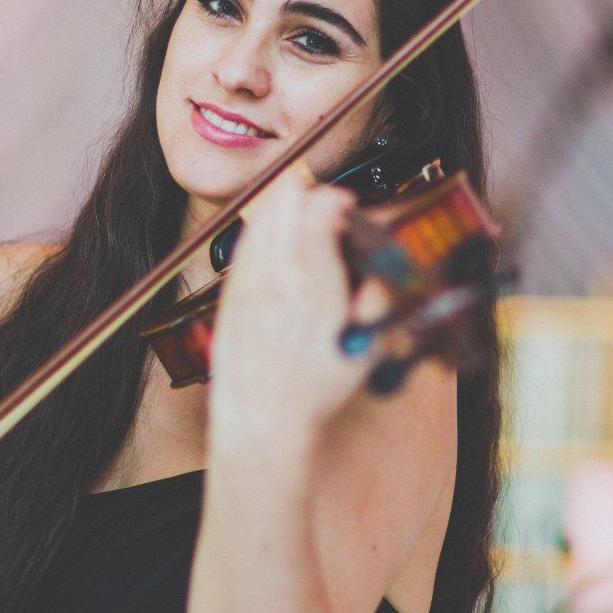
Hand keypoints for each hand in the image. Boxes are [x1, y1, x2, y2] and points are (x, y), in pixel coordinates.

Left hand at [205, 165, 388, 458]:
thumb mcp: (364, 351)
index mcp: (316, 284)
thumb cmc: (313, 391)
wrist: (262, 420)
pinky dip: (258, 228)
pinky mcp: (231, 295)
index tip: (345, 203)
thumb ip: (376, 304)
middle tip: (320, 194)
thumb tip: (382, 275)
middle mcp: (279, 277)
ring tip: (294, 195)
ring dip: (279, 203)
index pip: (320, 215)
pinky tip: (266, 228)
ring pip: (260, 222)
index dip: (335, 200)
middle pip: (285, 207)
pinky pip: (243, 246)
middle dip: (305, 192)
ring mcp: (250, 283)